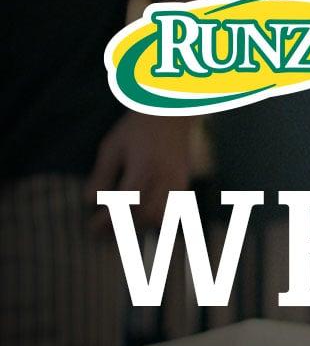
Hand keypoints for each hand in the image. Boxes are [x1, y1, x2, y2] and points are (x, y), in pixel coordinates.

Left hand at [86, 111, 193, 233]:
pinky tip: (138, 216)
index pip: (127, 203)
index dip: (109, 220)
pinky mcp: (183, 183)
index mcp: (145, 167)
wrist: (171, 114)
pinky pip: (172, 211)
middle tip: (101, 231)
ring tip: (120, 224)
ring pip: (162, 217)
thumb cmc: (138, 127)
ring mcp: (177, 182)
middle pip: (145, 215)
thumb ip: (102, 175)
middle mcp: (165, 178)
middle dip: (123, 228)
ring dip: (140, 225)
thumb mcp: (112, 146)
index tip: (92, 227)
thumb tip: (90, 202)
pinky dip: (154, 218)